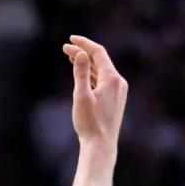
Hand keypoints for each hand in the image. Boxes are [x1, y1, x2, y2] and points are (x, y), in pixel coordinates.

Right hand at [63, 35, 127, 149]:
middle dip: (83, 53)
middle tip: (65, 50)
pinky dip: (93, 75)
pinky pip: (104, 80)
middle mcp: (119, 82)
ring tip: (72, 59)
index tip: (70, 40)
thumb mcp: (81, 96)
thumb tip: (80, 53)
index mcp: (112, 78)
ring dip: (88, 64)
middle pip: (100, 60)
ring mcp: (119, 91)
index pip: (98, 53)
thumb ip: (82, 73)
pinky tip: (84, 77)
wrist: (101, 145)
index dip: (84, 44)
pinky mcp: (116, 99)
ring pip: (102, 70)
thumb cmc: (89, 123)